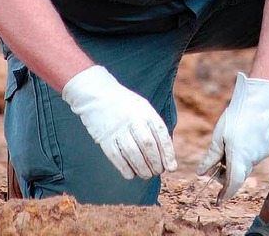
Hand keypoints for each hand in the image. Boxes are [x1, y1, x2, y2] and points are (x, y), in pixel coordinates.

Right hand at [62, 65, 177, 179]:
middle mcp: (132, 119)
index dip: (168, 152)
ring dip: (142, 168)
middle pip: (148, 145)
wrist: (96, 94)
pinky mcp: (104, 137)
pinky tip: (131, 175)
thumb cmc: (124, 105)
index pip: (161, 134)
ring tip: (147, 175)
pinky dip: (125, 168)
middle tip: (158, 171)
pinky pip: (116, 156)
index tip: (171, 167)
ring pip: (133, 153)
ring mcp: (117, 128)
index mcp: (145, 111)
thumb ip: (153, 126)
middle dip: (155, 162)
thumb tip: (165, 153)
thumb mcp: (142, 108)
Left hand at [197, 72, 268, 202]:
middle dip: (225, 176)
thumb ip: (211, 157)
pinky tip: (238, 141)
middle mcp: (252, 160)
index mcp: (238, 158)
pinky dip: (242, 155)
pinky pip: (252, 157)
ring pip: (244, 165)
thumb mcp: (219, 136)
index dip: (225, 194)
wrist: (260, 101)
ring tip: (225, 147)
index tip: (218, 201)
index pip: (232, 184)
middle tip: (213, 168)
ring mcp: (261, 154)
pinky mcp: (266, 147)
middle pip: (237, 175)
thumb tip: (202, 173)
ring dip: (233, 163)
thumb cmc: (236, 116)